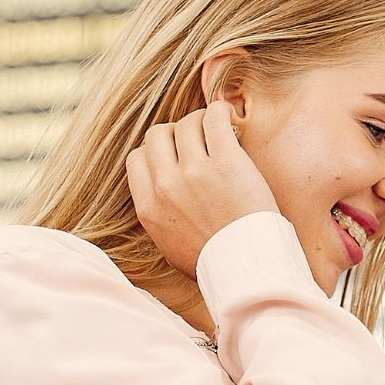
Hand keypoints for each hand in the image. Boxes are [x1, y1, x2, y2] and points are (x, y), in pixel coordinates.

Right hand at [125, 101, 278, 278]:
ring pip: (185, 124)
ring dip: (200, 123)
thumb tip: (160, 201)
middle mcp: (166, 186)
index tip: (174, 157)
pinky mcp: (226, 162)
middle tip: (197, 142)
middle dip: (175, 134)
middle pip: (157, 135)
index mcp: (149, 207)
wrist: (248, 271)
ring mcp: (194, 172)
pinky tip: (228, 118)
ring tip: (217, 132)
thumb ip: (160, 219)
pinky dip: (220, 112)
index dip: (155, 153)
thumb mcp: (171, 247)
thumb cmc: (215, 264)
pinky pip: (214, 118)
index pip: (136, 159)